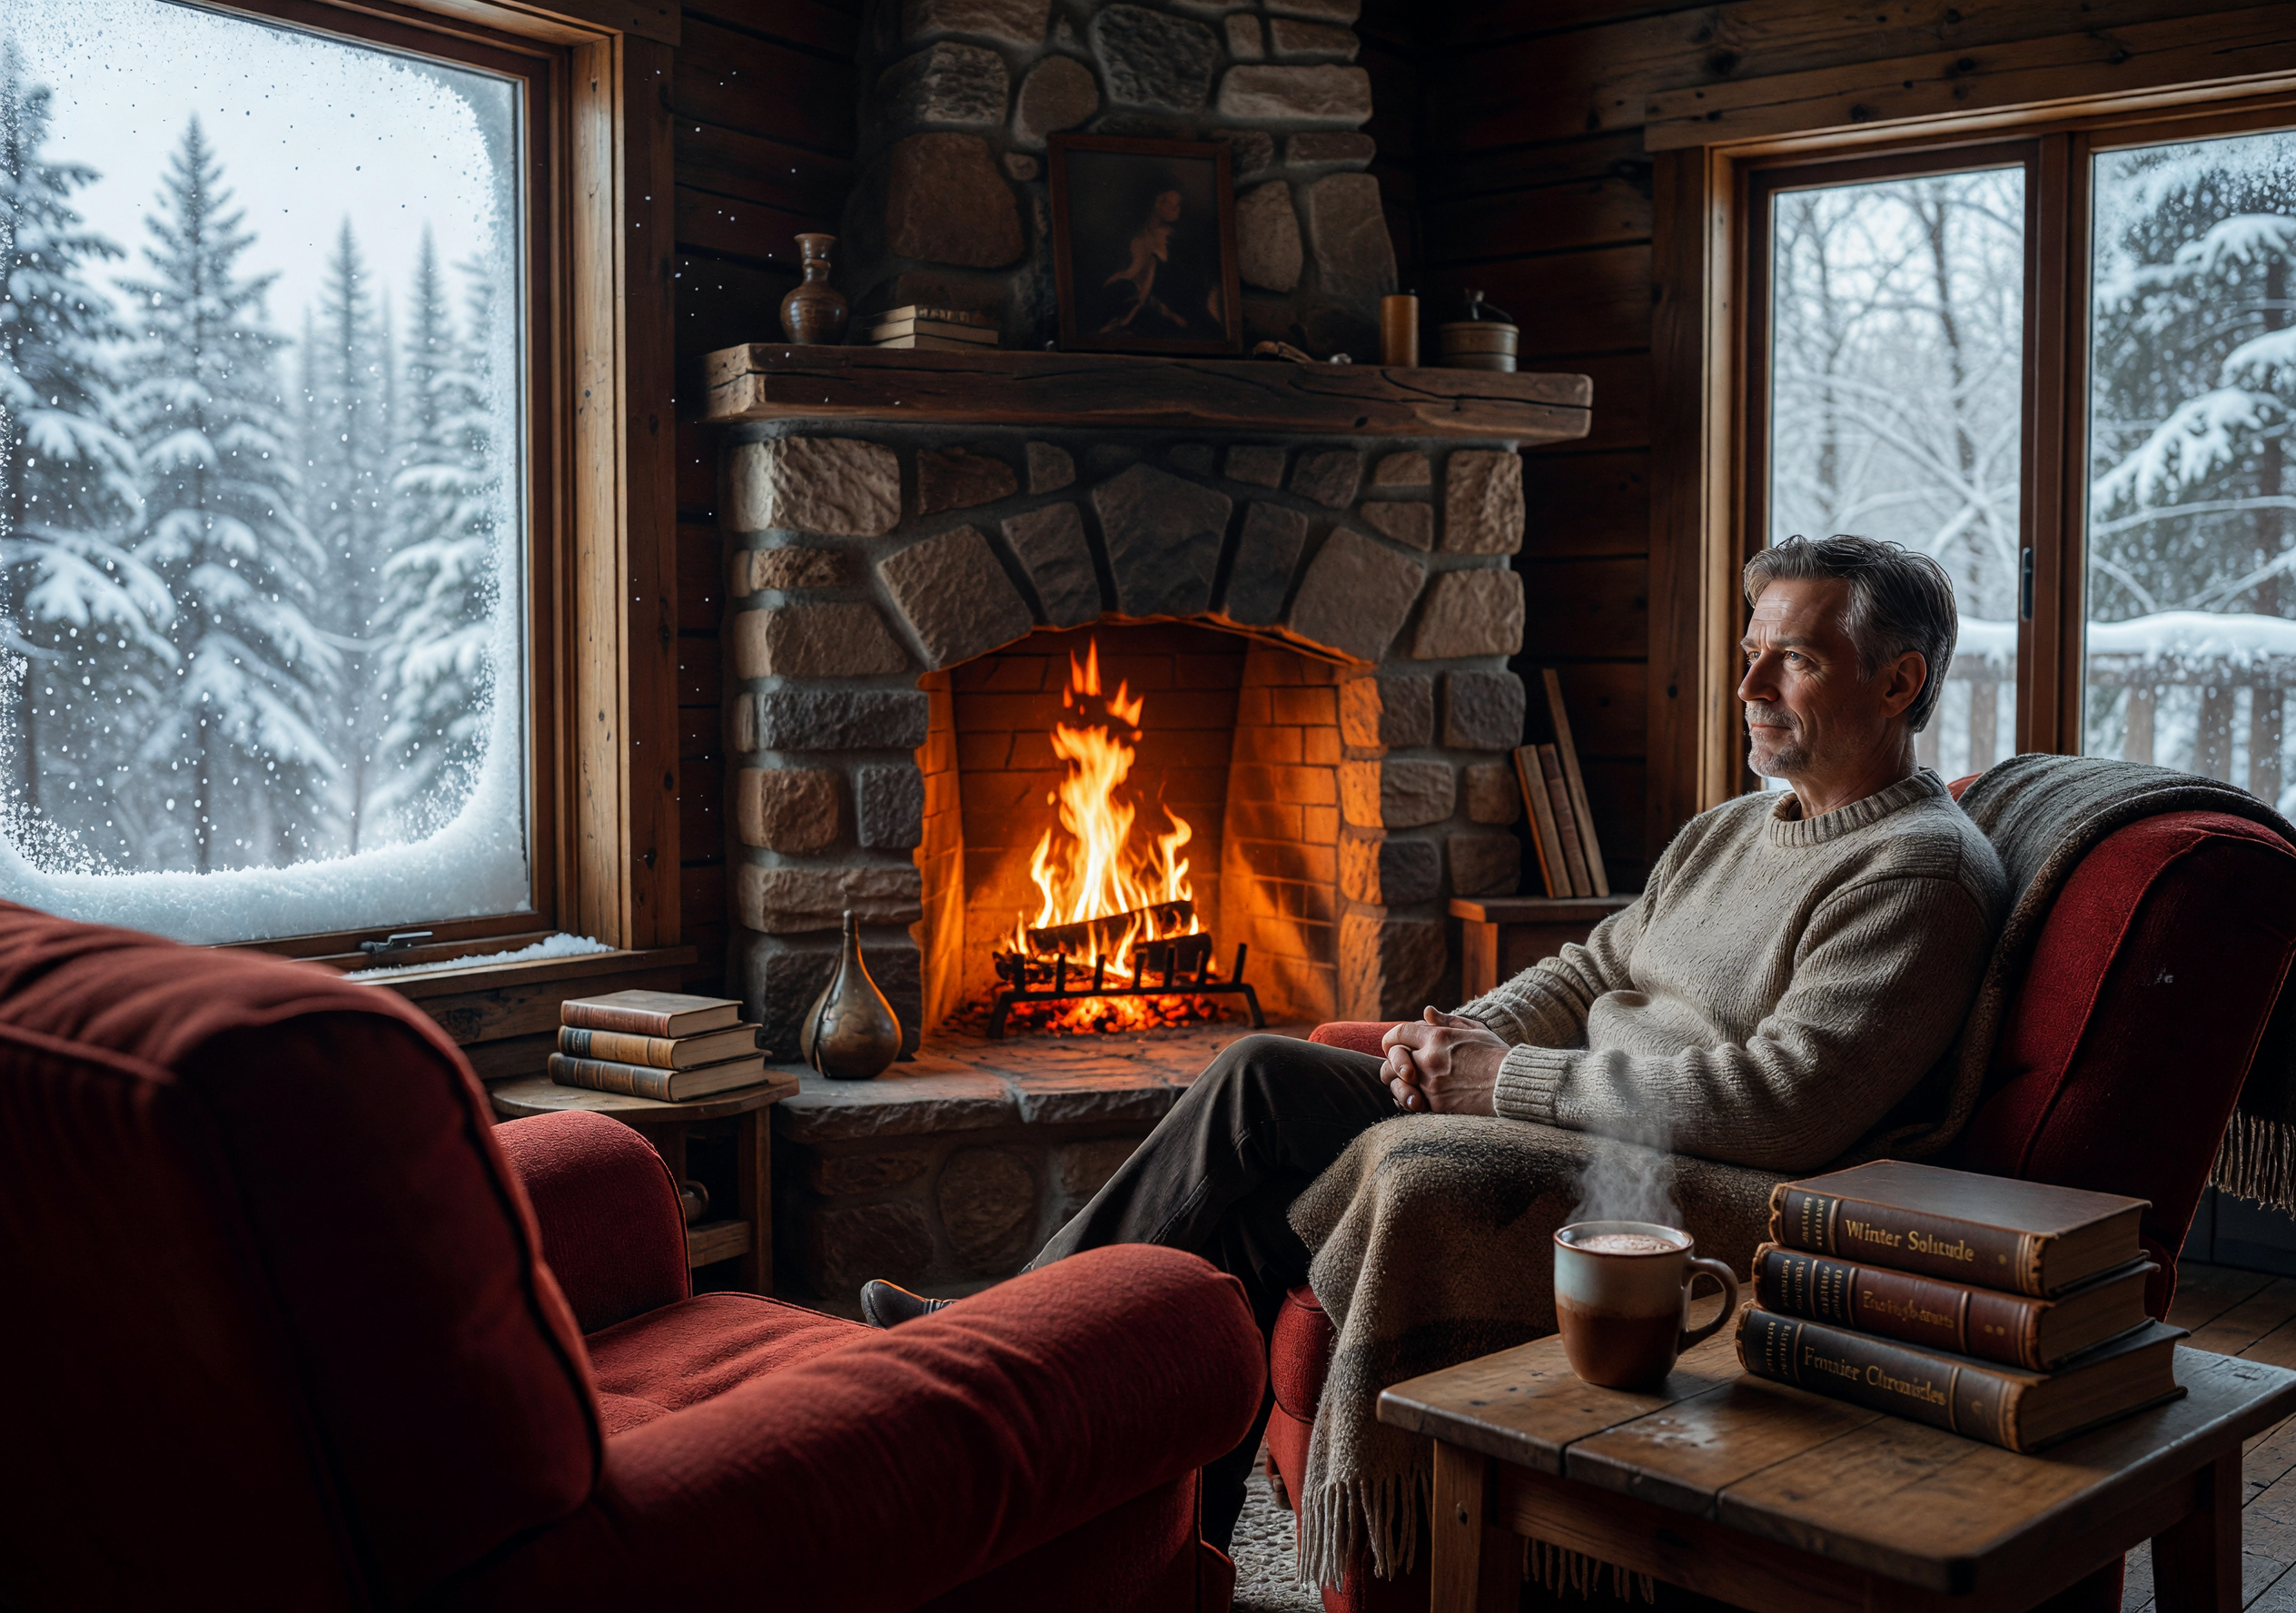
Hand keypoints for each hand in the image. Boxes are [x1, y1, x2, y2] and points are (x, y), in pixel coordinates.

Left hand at [1380, 1008, 1508, 1115]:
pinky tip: (1417, 1096)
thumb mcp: (1475, 1030)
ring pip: (1396, 1083)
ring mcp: (1430, 1085)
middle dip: (1393, 1061)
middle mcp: (1429, 1060)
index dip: (1394, 1037)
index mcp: (1437, 1038)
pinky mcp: (1435, 1106)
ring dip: (1398, 1082)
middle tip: (1401, 1065)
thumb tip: (1427, 1012)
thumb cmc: (1496, 1056)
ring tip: (1408, 1082)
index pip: (1399, 1033)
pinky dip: (1409, 1098)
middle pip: (1391, 1059)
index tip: (1397, 1042)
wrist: (1511, 1086)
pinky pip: (1409, 1102)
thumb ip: (1448, 1021)